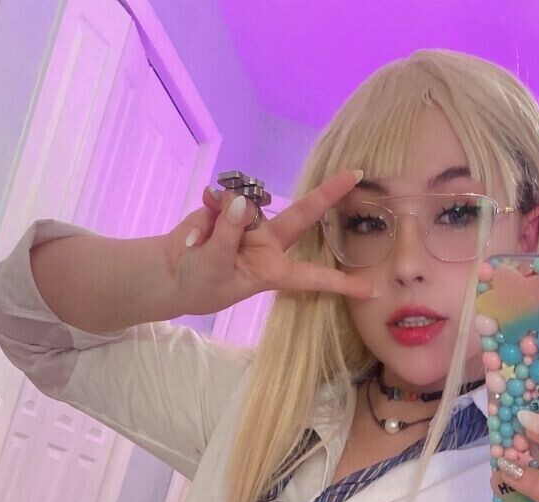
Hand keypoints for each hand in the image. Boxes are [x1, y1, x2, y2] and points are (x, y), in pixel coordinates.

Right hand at [163, 168, 375, 316]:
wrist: (168, 273)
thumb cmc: (196, 283)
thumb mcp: (212, 266)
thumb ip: (228, 234)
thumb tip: (241, 200)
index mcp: (271, 271)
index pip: (311, 277)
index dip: (340, 284)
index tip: (370, 289)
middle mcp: (267, 245)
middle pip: (300, 216)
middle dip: (326, 195)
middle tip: (354, 174)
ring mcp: (249, 224)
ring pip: (249, 206)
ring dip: (225, 215)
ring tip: (201, 238)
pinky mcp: (228, 209)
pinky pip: (224, 197)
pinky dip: (211, 202)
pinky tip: (199, 214)